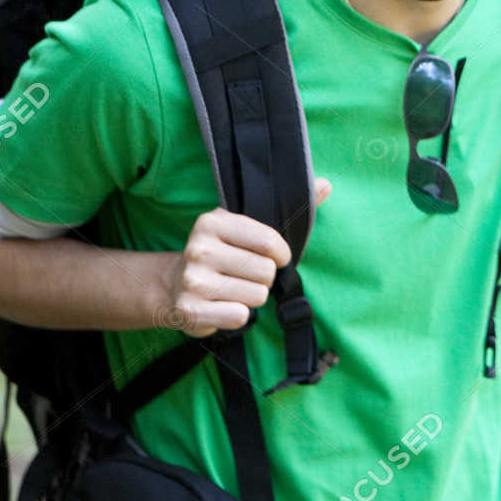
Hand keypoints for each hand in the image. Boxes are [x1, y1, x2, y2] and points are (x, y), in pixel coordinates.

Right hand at [158, 177, 330, 336]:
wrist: (174, 286)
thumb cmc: (225, 255)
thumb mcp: (249, 228)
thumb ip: (291, 207)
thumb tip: (326, 184)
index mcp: (214, 222)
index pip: (270, 241)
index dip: (281, 254)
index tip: (274, 257)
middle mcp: (199, 249)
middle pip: (267, 272)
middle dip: (264, 279)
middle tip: (244, 276)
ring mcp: (193, 280)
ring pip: (257, 295)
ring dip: (252, 298)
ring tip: (232, 290)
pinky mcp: (190, 310)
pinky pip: (240, 316)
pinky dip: (239, 316)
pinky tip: (222, 306)